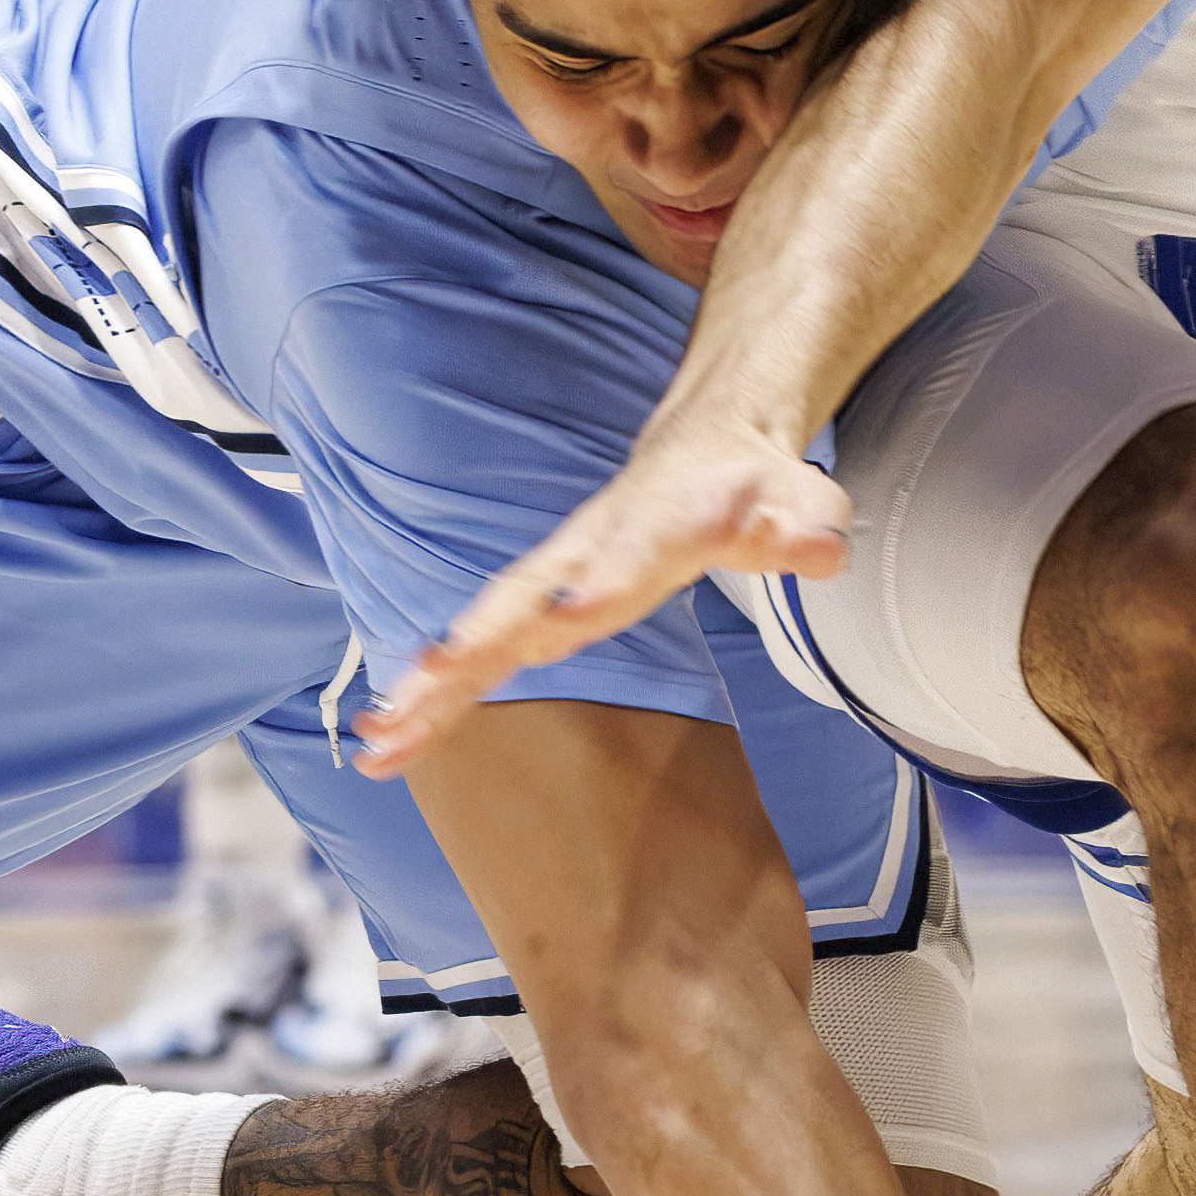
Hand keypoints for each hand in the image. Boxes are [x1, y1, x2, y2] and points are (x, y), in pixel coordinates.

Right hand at [358, 419, 846, 775]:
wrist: (703, 451)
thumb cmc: (749, 487)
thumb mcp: (797, 498)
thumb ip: (802, 522)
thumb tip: (818, 545)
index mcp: (650, 529)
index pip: (624, 559)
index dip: (602, 583)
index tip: (571, 610)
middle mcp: (582, 557)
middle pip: (517, 603)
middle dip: (469, 648)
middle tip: (421, 691)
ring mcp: (550, 583)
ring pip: (478, 636)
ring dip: (426, 687)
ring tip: (377, 739)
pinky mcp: (533, 612)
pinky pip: (473, 658)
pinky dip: (428, 698)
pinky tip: (385, 744)